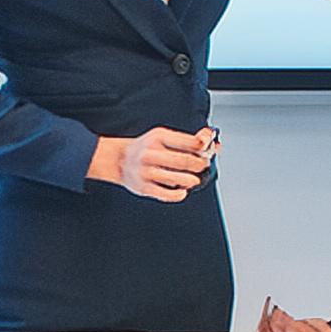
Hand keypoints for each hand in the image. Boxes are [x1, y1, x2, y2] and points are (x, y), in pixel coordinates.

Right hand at [88, 126, 214, 201]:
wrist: (118, 159)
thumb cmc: (145, 148)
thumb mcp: (161, 136)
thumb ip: (185, 140)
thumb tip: (212, 142)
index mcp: (158, 137)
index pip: (189, 142)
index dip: (204, 148)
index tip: (208, 151)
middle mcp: (151, 153)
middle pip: (185, 160)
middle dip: (200, 165)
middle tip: (203, 166)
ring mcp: (146, 171)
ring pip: (177, 178)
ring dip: (191, 181)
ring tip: (194, 180)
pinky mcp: (144, 187)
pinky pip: (166, 194)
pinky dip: (178, 194)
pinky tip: (182, 191)